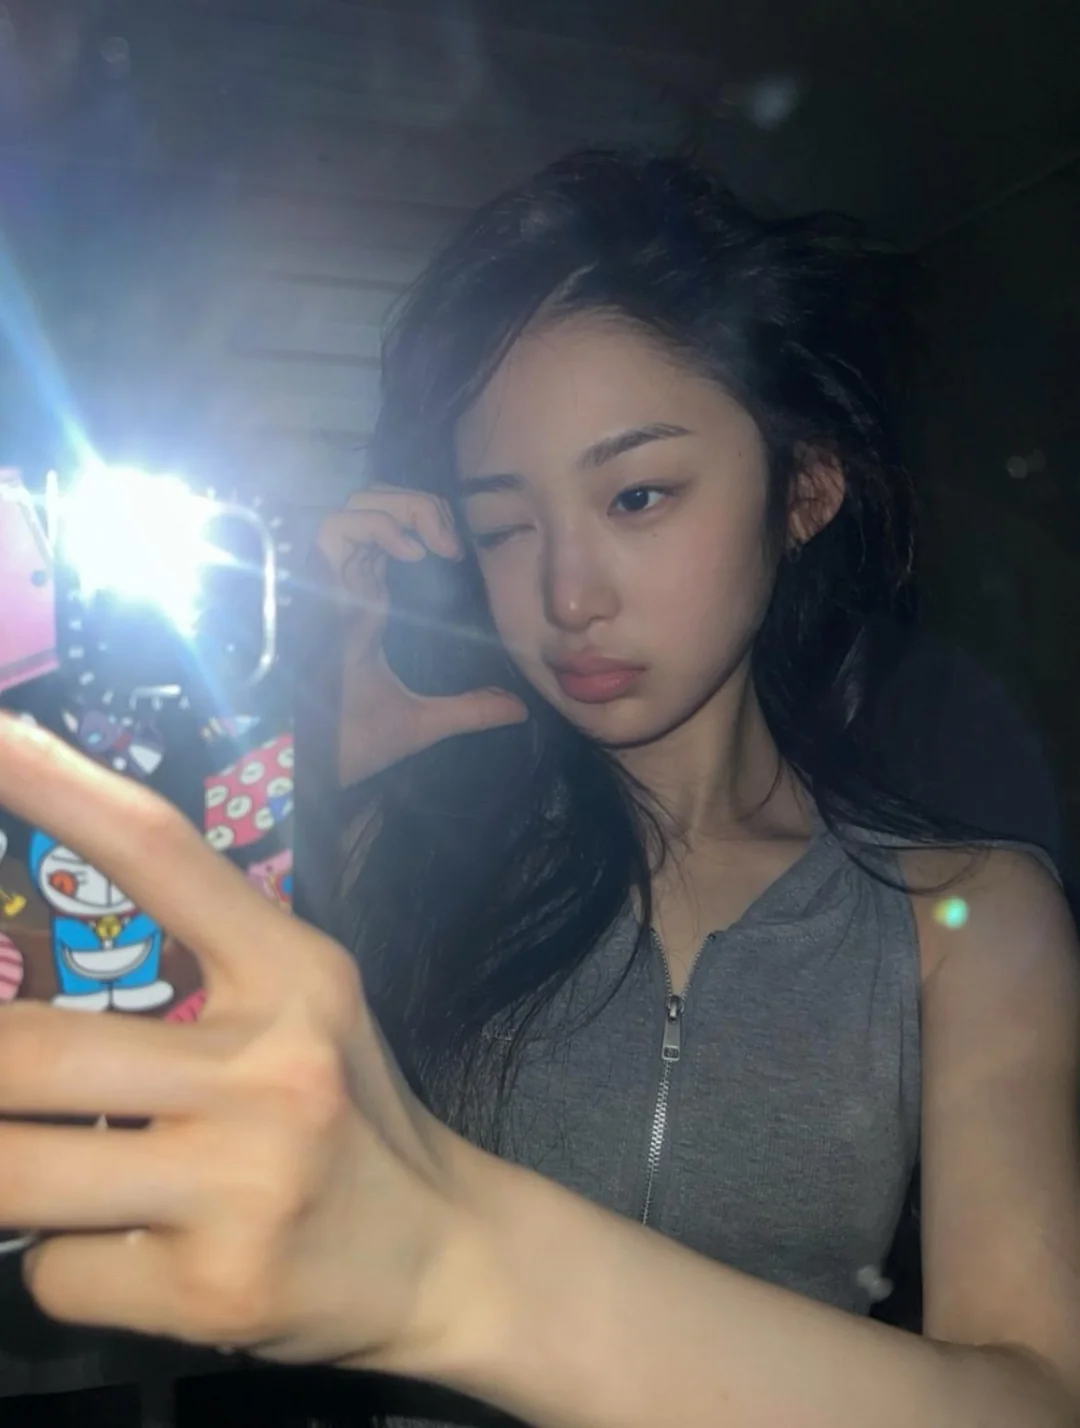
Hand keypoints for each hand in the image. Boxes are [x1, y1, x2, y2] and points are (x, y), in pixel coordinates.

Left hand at [0, 715, 484, 1368]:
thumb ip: (196, 966)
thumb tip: (37, 956)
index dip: (59, 786)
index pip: (162, 852)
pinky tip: (126, 1249)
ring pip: (12, 1171)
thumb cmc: (348, 1110)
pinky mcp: (213, 1288)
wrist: (438, 1254)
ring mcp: (244, 1180)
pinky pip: (60, 1268)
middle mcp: (274, 1064)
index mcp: (294, 970)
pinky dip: (65, 1259)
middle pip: (30, 1048)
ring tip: (40, 1154)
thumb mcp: (299, 1007)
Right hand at [316, 487, 527, 786]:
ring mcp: (332, 584)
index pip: (391, 535)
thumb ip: (471, 708)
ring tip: (433, 543)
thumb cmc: (355, 742)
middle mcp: (349, 585)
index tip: (459, 553)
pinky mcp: (318, 590)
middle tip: (450, 542)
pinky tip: (407, 552)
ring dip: (399, 507)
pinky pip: (334, 529)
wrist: (318, 766)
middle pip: (373, 505)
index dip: (424, 525)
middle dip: (416, 505)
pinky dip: (374, 525)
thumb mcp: (426, 719)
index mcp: (369, 603)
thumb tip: (519, 709)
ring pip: (355, 505)